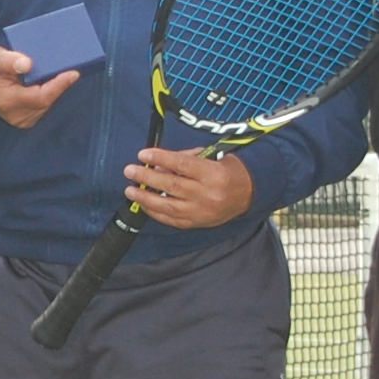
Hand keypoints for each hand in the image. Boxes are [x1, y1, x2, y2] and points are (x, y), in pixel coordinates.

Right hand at [0, 46, 77, 128]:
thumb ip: (8, 60)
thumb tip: (27, 64)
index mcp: (8, 100)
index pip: (41, 97)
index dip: (59, 86)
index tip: (73, 73)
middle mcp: (18, 115)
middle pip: (48, 100)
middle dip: (59, 83)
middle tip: (68, 64)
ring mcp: (23, 120)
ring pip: (48, 104)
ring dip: (55, 87)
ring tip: (59, 70)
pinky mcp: (27, 120)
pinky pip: (44, 106)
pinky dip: (49, 92)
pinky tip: (50, 80)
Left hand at [124, 146, 252, 229]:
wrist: (248, 194)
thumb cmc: (228, 170)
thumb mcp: (212, 156)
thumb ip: (186, 158)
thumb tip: (157, 164)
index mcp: (214, 174)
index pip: (182, 165)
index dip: (161, 158)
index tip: (143, 154)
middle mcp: (208, 195)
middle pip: (172, 186)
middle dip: (147, 178)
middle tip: (130, 170)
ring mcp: (202, 212)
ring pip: (168, 206)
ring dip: (145, 198)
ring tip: (131, 190)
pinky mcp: (197, 224)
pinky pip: (172, 220)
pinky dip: (155, 213)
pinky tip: (144, 205)